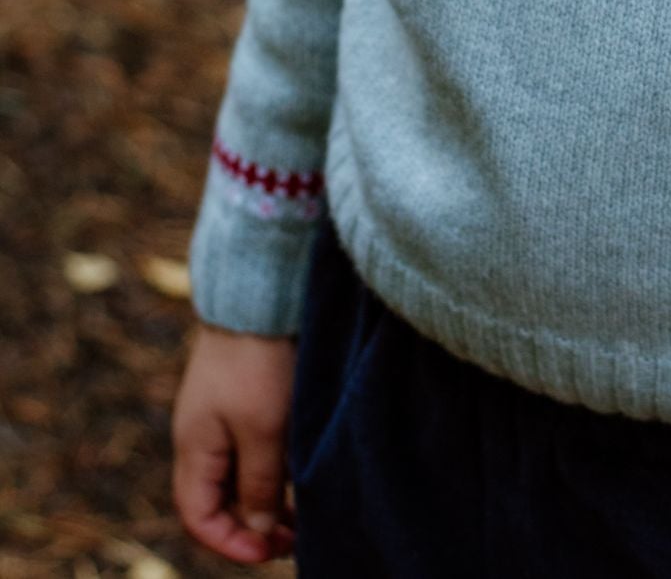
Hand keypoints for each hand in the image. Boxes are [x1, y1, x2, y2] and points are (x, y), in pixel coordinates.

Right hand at [171, 322, 298, 563]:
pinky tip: (300, 466)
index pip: (199, 517)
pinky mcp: (241, 393)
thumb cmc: (259, 362)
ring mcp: (220, 412)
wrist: (259, 290)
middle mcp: (201, 434)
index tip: (272, 550)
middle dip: (253, 524)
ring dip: (266, 495)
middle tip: (296, 535)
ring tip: (304, 509)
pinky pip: (250, 444)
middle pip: (218, 499)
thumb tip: (257, 529)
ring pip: (238, 472)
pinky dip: (271, 465)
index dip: (232, 543)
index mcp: (194, 448)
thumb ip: (258, 483)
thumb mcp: (264, 430)